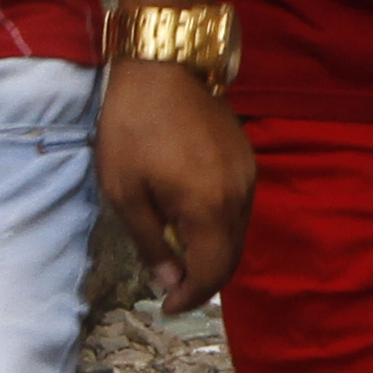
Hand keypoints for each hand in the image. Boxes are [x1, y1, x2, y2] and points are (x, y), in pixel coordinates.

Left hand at [96, 60, 254, 312]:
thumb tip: (169, 281)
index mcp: (208, 208)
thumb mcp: (125, 192)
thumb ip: (151, 243)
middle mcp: (239, 197)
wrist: (162, 66)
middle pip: (231, 258)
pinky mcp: (246, 159)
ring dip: (212, 253)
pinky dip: (219, 226)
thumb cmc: (133, 127)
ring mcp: (247, 176)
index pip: (212, 272)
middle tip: (171, 288)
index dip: (190, 298)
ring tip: (179, 254)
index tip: (166, 307)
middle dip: (202, 281)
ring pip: (237, 233)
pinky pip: (239, 208)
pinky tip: (191, 219)